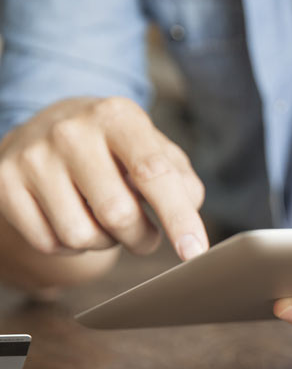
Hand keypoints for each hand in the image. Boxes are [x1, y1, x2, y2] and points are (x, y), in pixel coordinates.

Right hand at [0, 96, 207, 259]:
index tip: (195, 252)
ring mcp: (32, 157)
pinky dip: (71, 246)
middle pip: (117, 214)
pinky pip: (49, 243)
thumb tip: (188, 209)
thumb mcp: (155, 149)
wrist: (48, 126)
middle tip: (145, 235)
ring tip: (105, 221)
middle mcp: (70, 131)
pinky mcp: (4, 182)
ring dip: (105, 242)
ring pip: (81, 236)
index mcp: (117, 117)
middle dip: (141, 238)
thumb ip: (181, 180)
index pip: (154, 173)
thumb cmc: (116, 147)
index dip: (178, 218)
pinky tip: (75, 219)